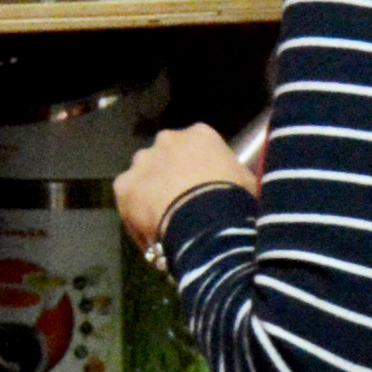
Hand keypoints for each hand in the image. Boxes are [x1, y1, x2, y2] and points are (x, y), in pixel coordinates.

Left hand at [113, 123, 248, 250]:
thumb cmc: (234, 199)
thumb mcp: (247, 182)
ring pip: (144, 177)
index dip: (199, 171)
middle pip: (166, 158)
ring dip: (152, 194)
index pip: (198, 147)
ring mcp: (142, 161)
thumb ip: (234, 177)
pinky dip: (137, 217)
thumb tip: (234, 186)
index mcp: (200, 134)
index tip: (204, 192)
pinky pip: (130, 202)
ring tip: (166, 223)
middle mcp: (167, 139)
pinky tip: (153, 237)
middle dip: (171, 178)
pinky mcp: (124, 185)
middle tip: (183, 206)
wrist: (207, 221)